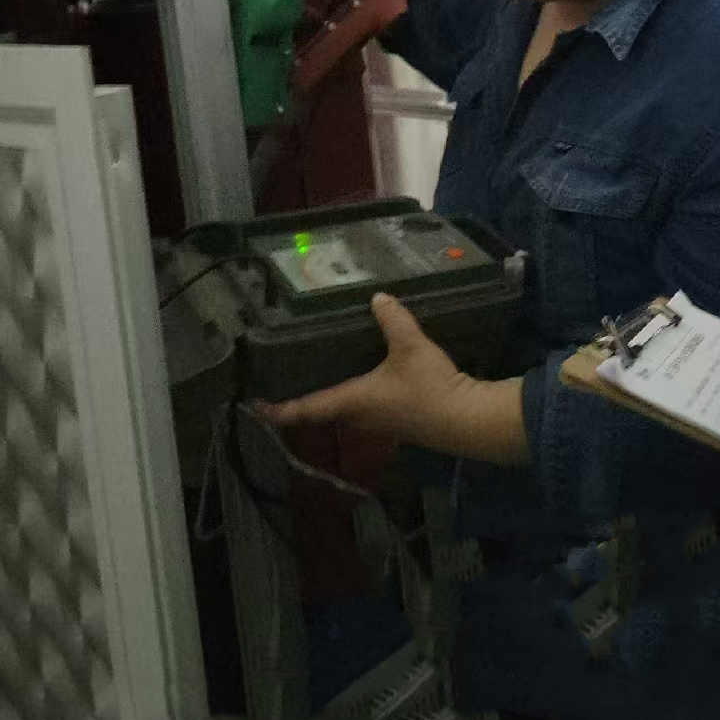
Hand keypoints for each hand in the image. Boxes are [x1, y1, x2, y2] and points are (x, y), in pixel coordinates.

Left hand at [260, 293, 529, 464]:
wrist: (463, 420)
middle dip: (303, 399)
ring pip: (344, 409)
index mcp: (351, 401)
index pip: (306, 408)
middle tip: (285, 380)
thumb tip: (377, 297)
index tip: (256, 406)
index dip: (279, 409)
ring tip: (319, 374)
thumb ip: (392, 321)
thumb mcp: (410, 347)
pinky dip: (353, 394)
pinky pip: (365, 407)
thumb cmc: (427, 387)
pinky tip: (363, 376)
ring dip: (329, 397)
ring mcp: (378, 421)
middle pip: (322, 411)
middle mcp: (358, 416)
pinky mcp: (397, 419)